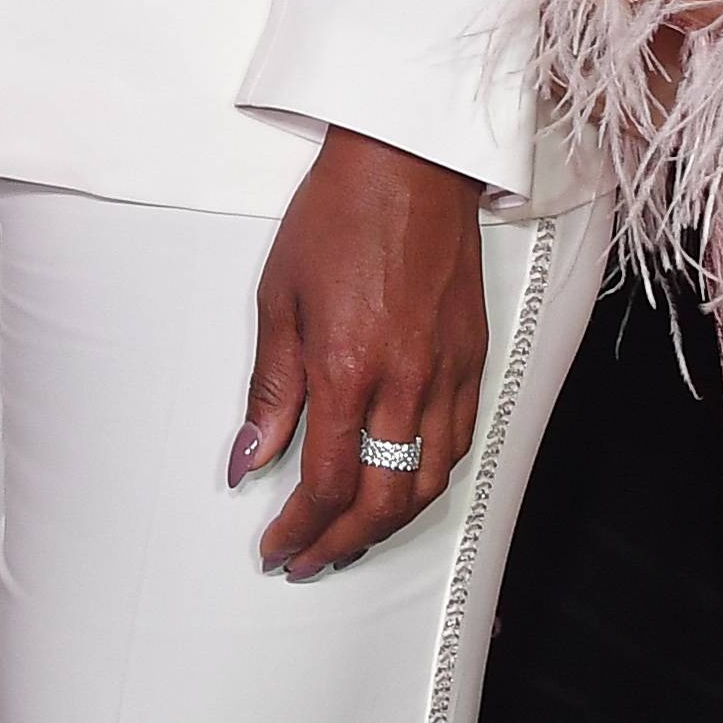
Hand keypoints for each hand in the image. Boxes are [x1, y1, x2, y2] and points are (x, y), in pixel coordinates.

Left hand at [233, 129, 486, 578]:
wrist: (409, 164)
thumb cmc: (337, 217)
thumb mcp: (278, 298)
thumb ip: (270, 389)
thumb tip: (249, 460)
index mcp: (348, 368)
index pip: (329, 483)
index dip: (300, 528)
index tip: (275, 546)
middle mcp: (406, 383)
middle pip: (382, 501)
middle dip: (340, 544)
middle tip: (306, 559)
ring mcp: (447, 374)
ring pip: (427, 484)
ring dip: (385, 524)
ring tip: (347, 537)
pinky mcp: (473, 361)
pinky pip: (457, 446)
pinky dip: (426, 482)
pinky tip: (399, 487)